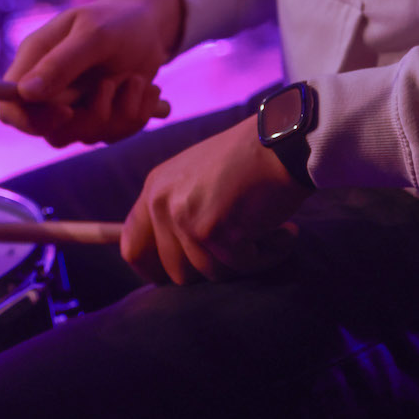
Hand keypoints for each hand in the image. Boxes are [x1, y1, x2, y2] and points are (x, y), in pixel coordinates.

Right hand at [0, 0, 182, 146]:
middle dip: (90, 117)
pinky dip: (137, 114)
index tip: (67, 112)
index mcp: (35, 63)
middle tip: (113, 84)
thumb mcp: (94, 34)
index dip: (29, 122)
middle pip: (51, 133)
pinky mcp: (101, 117)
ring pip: (87, 136)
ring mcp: (76, 107)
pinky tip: (146, 88)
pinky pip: (114, 135)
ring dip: (120, 112)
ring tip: (137, 79)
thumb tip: (25, 93)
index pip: (9, 110)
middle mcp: (50, 90)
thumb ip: (61, 62)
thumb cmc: (118, 21)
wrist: (151, 27)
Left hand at [121, 114, 309, 284]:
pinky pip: (241, 267)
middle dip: (214, 266)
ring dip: (245, 260)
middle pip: (176, 273)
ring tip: (267, 229)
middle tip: (242, 244)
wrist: (286, 140)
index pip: (132, 248)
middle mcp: (163, 202)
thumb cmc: (250, 160)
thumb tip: (169, 266)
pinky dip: (268, 255)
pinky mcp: (214, 231)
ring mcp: (186, 217)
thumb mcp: (196, 177)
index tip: (182, 278)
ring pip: (211, 274)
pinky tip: (284, 231)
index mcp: (155, 188)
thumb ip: (177, 212)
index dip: (154, 272)